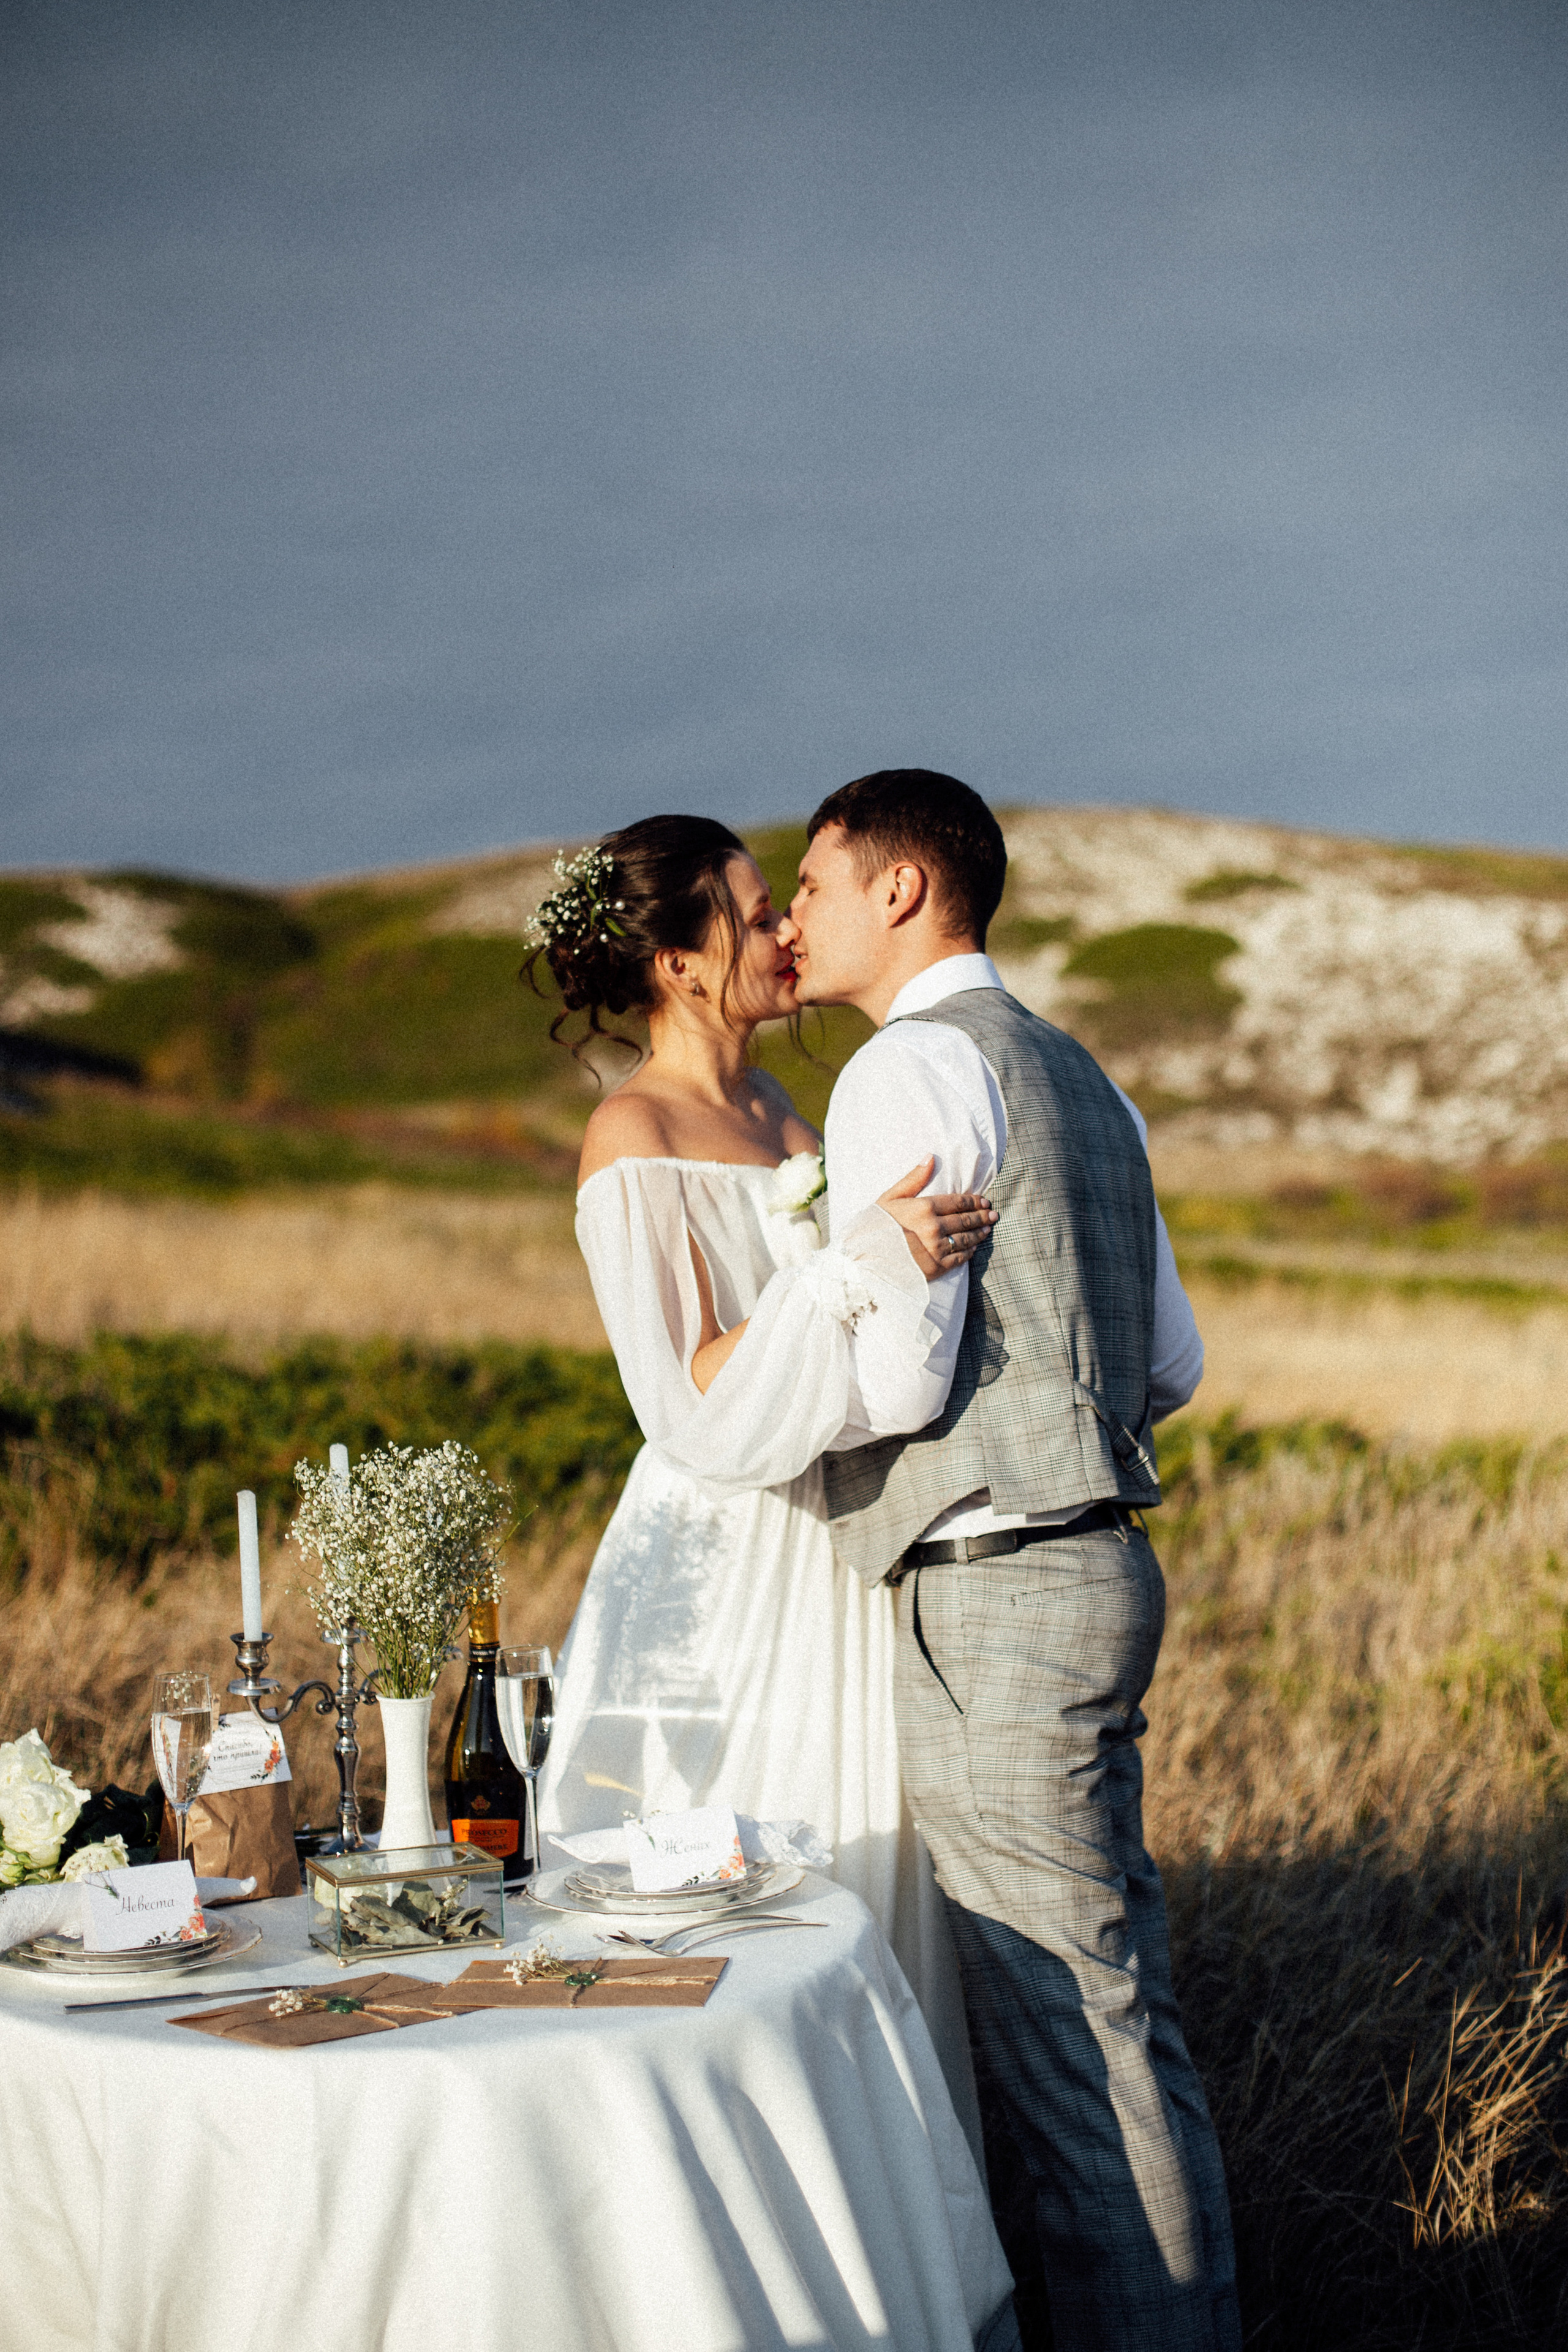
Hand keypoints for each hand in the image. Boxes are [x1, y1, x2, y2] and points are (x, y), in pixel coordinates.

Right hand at [877, 1158, 997, 1278]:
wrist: (864, 1260)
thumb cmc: (875, 1226)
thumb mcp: (890, 1197)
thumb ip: (914, 1178)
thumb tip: (931, 1157)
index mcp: (925, 1208)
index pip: (958, 1202)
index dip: (974, 1201)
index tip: (984, 1201)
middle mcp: (934, 1228)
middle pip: (966, 1220)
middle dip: (982, 1216)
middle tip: (993, 1214)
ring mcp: (937, 1249)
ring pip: (966, 1239)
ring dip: (979, 1233)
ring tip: (987, 1228)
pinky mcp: (936, 1268)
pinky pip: (959, 1258)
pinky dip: (969, 1252)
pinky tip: (973, 1248)